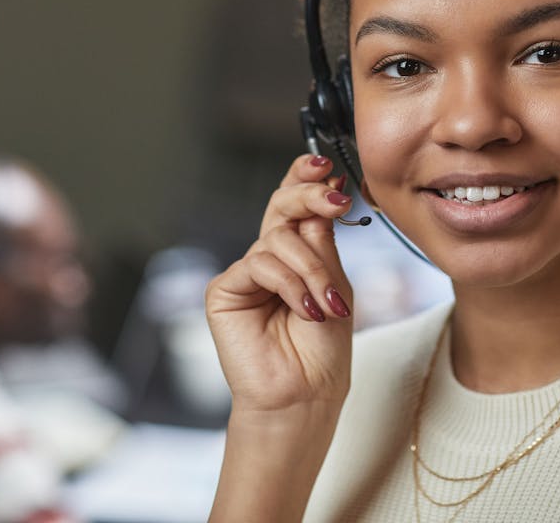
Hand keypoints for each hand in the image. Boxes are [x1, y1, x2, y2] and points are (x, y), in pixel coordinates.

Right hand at [205, 154, 355, 414]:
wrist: (306, 394)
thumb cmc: (324, 348)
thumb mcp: (336, 284)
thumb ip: (322, 241)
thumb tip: (322, 189)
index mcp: (298, 252)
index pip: (296, 204)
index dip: (306, 178)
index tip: (327, 165)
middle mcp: (270, 257)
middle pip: (281, 206)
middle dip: (308, 194)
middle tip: (334, 198)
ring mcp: (246, 272)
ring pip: (278, 239)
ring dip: (311, 270)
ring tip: (326, 305)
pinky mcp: (224, 290)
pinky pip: (260, 264)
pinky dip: (289, 284)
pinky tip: (305, 310)